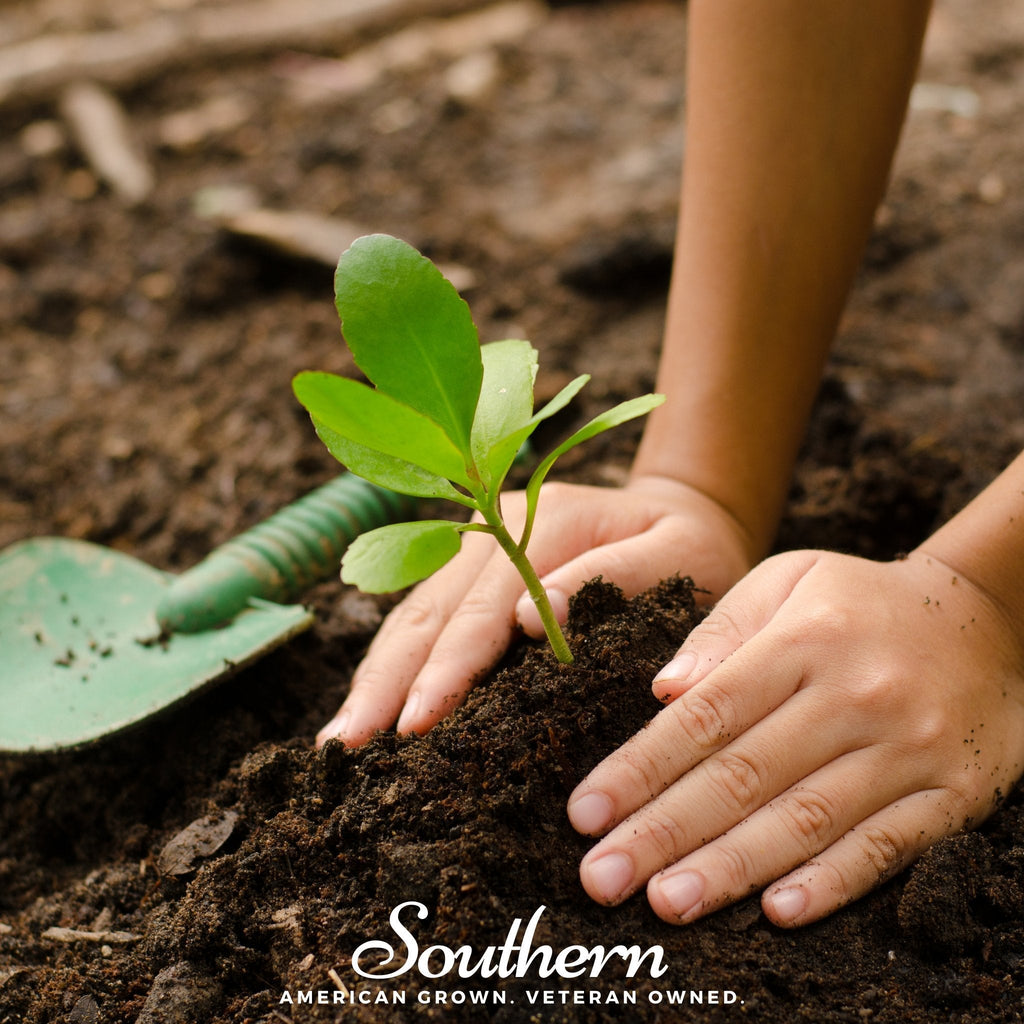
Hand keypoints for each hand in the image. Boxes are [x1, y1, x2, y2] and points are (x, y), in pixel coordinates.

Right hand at [317, 474, 752, 746]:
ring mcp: (476, 543)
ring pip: (412, 614)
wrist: (682, 512)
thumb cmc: (692, 548)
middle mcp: (495, 526)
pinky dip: (393, 663)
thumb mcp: (680, 555)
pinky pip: (422, 617)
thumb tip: (531, 619)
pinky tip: (370, 704)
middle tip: (347, 747)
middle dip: (387, 681)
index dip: (448, 667)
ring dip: (375, 676)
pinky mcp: (470, 568)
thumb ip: (618, 576)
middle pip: (429, 610)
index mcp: (545, 520)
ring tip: (340, 739)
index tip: (416, 723)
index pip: (484, 606)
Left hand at [567, 548, 1023, 926]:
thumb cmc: (861, 601)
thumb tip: (663, 691)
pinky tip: (777, 910)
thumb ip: (722, 630)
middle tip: (602, 877)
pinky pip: (887, 846)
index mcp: (802, 642)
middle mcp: (853, 697)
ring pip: (805, 819)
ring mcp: (908, 749)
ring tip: (666, 902)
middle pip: (743, 775)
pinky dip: (832, 882)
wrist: (988, 616)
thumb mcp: (788, 579)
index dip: (640, 768)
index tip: (585, 812)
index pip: (705, 716)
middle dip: (664, 831)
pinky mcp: (953, 793)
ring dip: (730, 868)